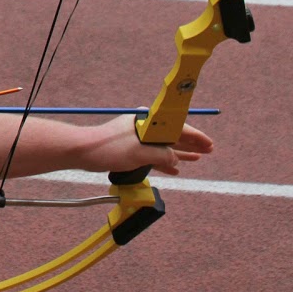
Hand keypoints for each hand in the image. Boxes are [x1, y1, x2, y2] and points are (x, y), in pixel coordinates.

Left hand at [80, 115, 214, 177]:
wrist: (84, 152)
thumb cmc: (110, 148)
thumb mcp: (140, 153)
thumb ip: (162, 155)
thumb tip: (175, 159)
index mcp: (148, 121)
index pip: (177, 127)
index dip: (195, 137)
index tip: (209, 144)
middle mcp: (144, 127)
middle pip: (173, 135)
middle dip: (191, 144)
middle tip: (209, 151)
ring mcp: (138, 138)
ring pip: (164, 146)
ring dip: (180, 153)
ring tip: (197, 159)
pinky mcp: (131, 149)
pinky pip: (153, 155)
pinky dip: (165, 162)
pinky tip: (175, 169)